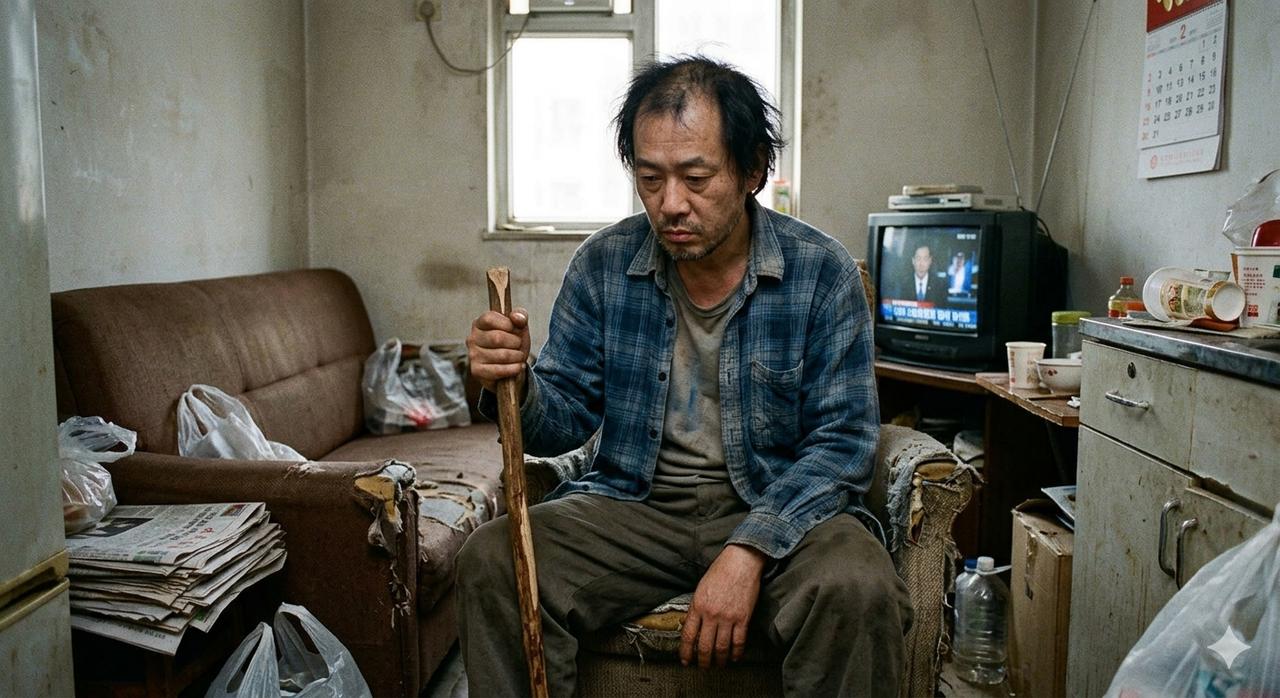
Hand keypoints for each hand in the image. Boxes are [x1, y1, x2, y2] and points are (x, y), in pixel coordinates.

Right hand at [467, 308, 530, 393]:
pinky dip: (514, 368)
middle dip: (515, 342)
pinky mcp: (477, 371)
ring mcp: (473, 355)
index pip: (489, 318)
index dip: (506, 323)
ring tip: (519, 356)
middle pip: (497, 338)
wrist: (510, 367)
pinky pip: (499, 370)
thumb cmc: (512, 343)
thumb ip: (520, 316)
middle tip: (519, 345)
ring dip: (517, 356)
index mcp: (479, 323)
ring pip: (502, 355)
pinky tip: (518, 367)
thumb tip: (516, 317)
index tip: (514, 329)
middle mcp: (472, 338)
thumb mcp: (519, 326)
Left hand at [680, 544, 766, 668]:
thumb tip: (691, 625)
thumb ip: (696, 608)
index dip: (686, 652)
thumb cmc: (720, 572)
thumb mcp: (700, 588)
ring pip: (721, 647)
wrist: (741, 562)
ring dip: (719, 660)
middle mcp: (711, 614)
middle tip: (702, 667)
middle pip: (704, 646)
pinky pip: (739, 641)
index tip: (685, 661)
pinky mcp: (743, 618)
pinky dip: (737, 653)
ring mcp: (728, 617)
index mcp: (697, 606)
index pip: (688, 636)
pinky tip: (735, 657)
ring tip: (718, 665)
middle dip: (702, 661)